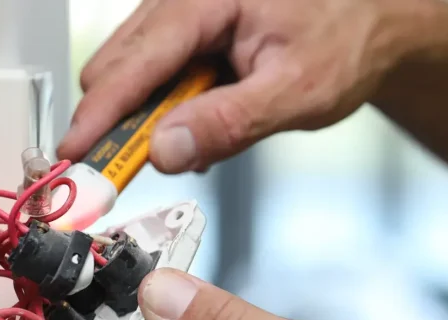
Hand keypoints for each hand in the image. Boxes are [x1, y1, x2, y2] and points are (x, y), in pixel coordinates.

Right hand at [57, 0, 447, 172]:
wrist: (370, 27)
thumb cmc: (344, 43)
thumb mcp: (295, 92)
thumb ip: (229, 121)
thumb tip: (167, 150)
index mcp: (206, 1)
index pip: (132, 63)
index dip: (98, 117)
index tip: (77, 160)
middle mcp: (186, 2)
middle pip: (119, 68)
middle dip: (120, 125)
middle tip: (131, 174)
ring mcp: (187, 19)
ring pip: (137, 77)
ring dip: (150, 122)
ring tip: (198, 143)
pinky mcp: (194, 40)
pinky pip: (162, 80)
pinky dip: (172, 113)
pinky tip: (205, 126)